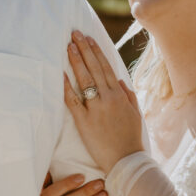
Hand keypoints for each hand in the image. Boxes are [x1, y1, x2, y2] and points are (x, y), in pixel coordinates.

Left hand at [64, 31, 143, 172]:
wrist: (127, 161)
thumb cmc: (131, 139)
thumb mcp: (135, 114)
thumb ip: (128, 96)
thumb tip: (119, 80)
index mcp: (120, 95)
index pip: (106, 68)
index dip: (96, 52)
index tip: (89, 39)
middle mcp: (108, 98)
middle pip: (94, 68)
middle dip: (84, 49)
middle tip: (74, 34)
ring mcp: (96, 109)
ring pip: (84, 80)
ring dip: (76, 61)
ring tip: (69, 47)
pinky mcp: (84, 121)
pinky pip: (73, 101)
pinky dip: (66, 87)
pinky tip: (60, 74)